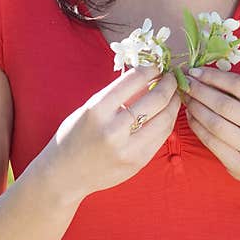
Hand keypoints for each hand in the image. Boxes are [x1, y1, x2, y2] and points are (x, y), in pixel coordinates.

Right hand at [44, 65, 181, 203]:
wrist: (65, 173)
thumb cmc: (73, 136)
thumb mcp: (88, 109)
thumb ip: (115, 96)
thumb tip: (144, 77)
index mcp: (97, 110)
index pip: (133, 81)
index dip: (150, 69)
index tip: (156, 65)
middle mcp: (113, 129)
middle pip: (155, 99)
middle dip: (168, 84)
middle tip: (171, 77)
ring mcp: (128, 148)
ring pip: (164, 119)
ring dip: (173, 103)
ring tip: (174, 94)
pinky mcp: (138, 162)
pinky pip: (161, 137)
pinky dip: (167, 121)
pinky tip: (167, 113)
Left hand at [184, 66, 239, 187]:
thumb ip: (236, 90)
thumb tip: (199, 73)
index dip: (213, 77)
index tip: (194, 71)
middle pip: (225, 105)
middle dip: (200, 91)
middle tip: (185, 84)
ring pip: (216, 124)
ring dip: (195, 108)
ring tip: (186, 98)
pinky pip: (211, 141)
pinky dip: (196, 126)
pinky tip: (190, 115)